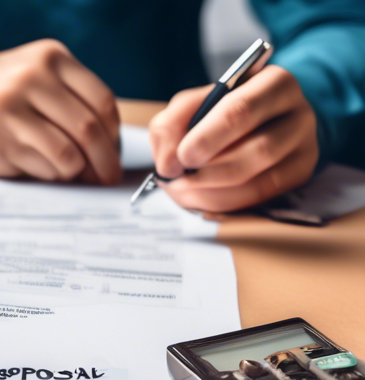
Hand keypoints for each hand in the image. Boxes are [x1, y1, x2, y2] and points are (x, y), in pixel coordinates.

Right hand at [0, 39, 121, 183]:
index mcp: (50, 59)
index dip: (114, 133)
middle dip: (104, 160)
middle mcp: (32, 79)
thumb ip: (69, 98)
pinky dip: (52, 174)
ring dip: (77, 171)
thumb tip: (110, 145)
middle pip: (88, 129)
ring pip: (68, 153)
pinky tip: (44, 169)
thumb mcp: (34, 76)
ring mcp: (12, 110)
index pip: (101, 101)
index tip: (113, 151)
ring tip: (74, 175)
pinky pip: (43, 166)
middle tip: (106, 176)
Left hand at [149, 65, 318, 212]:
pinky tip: (200, 196)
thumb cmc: (220, 111)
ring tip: (183, 188)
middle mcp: (299, 113)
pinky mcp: (300, 173)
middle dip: (211, 169)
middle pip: (259, 149)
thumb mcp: (192, 105)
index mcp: (274, 82)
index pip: (241, 110)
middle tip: (179, 177)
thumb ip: (171, 125)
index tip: (181, 156)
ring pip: (260, 179)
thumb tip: (169, 165)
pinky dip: (224, 201)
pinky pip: (261, 196)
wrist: (254, 123)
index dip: (207, 138)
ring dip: (213, 190)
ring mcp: (305, 146)